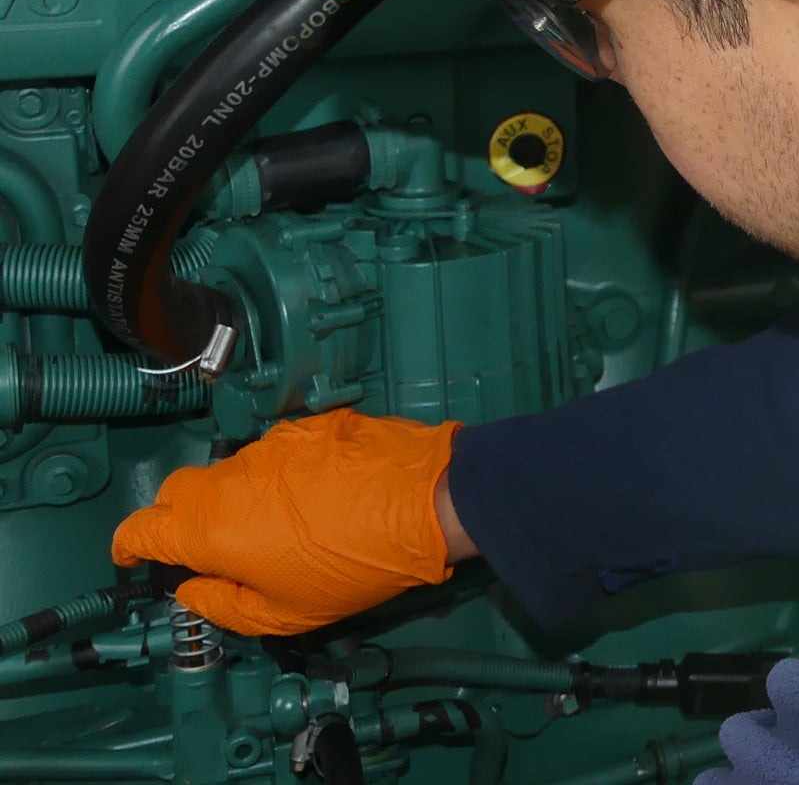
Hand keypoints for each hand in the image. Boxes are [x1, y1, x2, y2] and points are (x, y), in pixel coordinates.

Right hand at [111, 409, 461, 635]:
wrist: (428, 500)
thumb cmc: (356, 566)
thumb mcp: (284, 613)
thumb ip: (223, 604)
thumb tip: (192, 590)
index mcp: (211, 527)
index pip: (140, 528)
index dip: (129, 546)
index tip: (134, 558)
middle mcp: (230, 478)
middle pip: (177, 493)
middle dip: (176, 519)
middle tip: (205, 548)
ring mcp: (269, 445)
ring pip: (229, 471)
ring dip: (233, 497)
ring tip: (275, 526)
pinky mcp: (308, 426)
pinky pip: (275, 453)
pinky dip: (278, 475)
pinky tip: (314, 496)